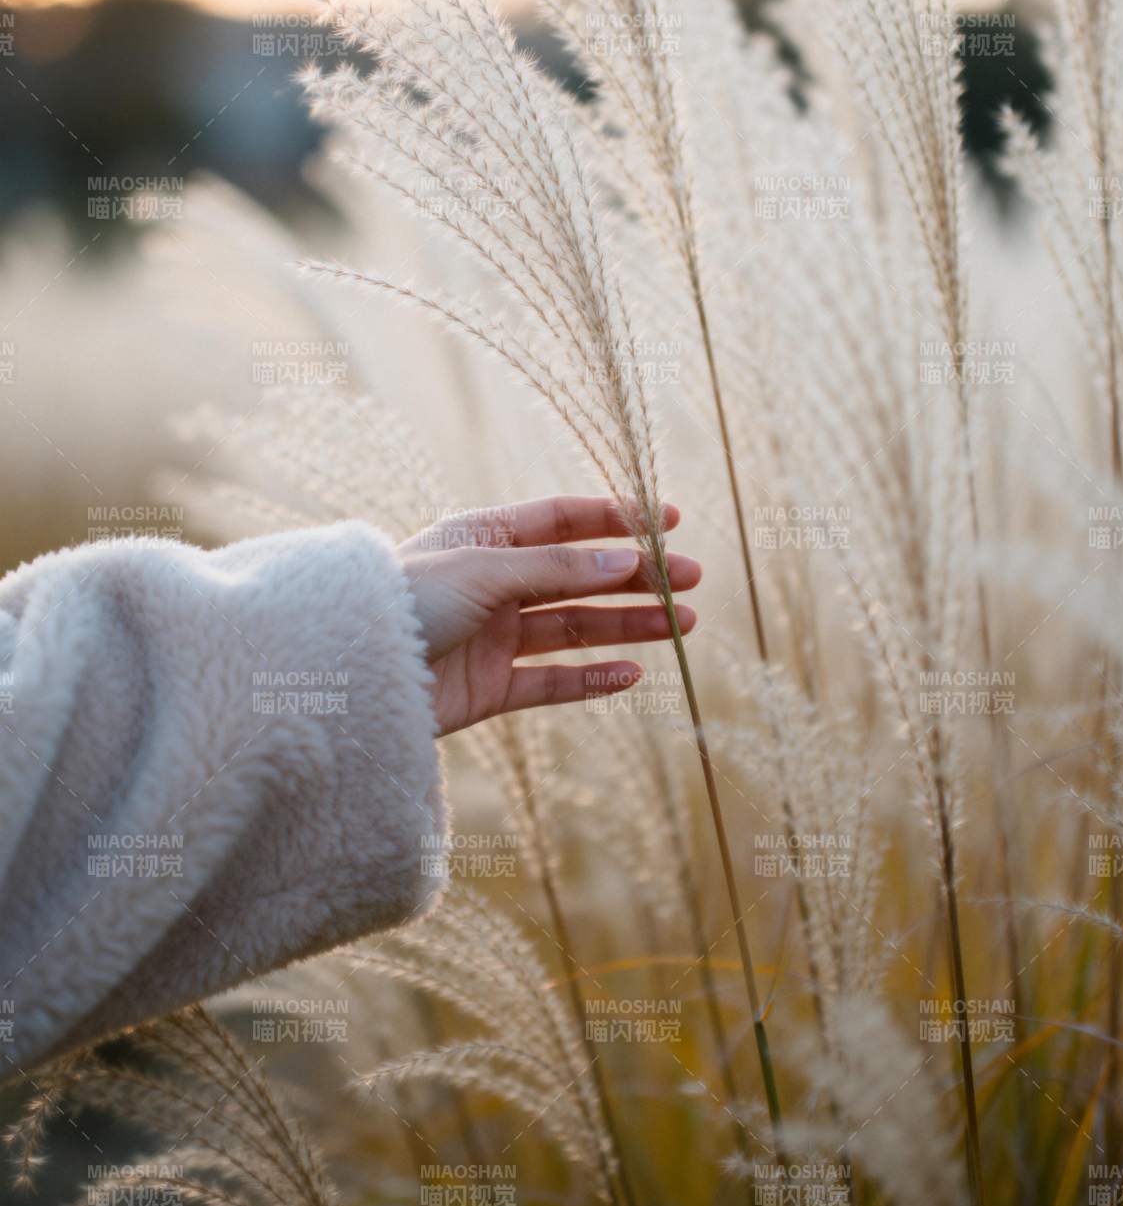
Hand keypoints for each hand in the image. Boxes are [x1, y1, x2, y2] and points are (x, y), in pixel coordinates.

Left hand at [396, 496, 699, 735]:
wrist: (347, 674)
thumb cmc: (402, 602)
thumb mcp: (483, 572)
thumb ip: (557, 569)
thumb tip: (628, 558)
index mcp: (485, 537)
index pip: (564, 520)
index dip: (618, 518)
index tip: (671, 520)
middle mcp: (494, 583)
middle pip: (581, 575)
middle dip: (638, 577)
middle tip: (692, 580)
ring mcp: (495, 636)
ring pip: (576, 627)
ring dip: (630, 624)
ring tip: (683, 624)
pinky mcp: (490, 687)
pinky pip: (553, 681)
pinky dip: (593, 678)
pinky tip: (634, 673)